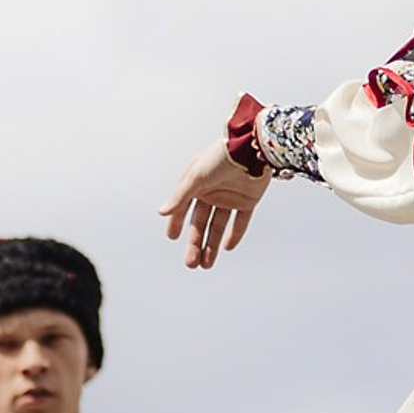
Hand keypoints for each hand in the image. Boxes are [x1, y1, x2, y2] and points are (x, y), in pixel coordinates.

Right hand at [159, 132, 271, 269]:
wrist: (252, 147)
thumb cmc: (220, 156)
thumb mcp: (196, 177)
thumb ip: (180, 196)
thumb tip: (161, 212)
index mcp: (196, 184)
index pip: (183, 208)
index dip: (177, 222)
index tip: (172, 237)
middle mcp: (212, 192)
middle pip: (200, 223)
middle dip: (195, 243)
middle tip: (191, 264)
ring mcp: (230, 197)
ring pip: (218, 226)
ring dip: (212, 244)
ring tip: (206, 264)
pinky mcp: (248, 200)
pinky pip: (241, 221)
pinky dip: (235, 234)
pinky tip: (227, 248)